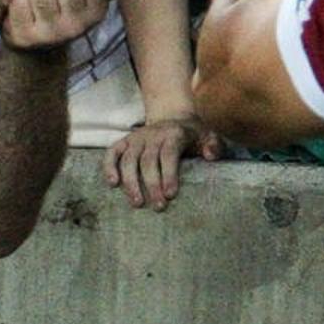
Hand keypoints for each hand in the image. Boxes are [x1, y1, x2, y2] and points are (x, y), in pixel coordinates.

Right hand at [101, 114, 220, 210]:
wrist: (173, 117)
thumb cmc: (192, 134)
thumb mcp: (208, 135)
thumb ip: (214, 145)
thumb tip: (211, 156)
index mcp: (174, 134)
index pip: (169, 154)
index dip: (169, 175)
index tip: (170, 195)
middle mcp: (153, 134)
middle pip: (148, 161)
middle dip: (152, 185)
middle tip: (158, 207)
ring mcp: (136, 138)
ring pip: (129, 160)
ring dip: (131, 182)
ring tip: (137, 203)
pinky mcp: (124, 141)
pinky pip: (112, 153)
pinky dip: (109, 167)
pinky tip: (113, 184)